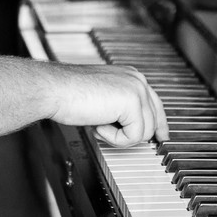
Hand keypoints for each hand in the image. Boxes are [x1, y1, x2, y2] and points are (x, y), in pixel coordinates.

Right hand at [48, 63, 168, 147]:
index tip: (161, 137)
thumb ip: (120, 108)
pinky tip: (99, 125)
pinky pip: (133, 136)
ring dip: (119, 136)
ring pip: (145, 132)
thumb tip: (130, 126)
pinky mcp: (132, 102)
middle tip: (111, 136)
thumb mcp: (102, 99)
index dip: (159, 125)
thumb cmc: (69, 95)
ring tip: (99, 124)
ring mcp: (137, 89)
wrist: (55, 89)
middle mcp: (137, 80)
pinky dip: (114, 138)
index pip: (155, 104)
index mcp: (131, 77)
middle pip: (154, 121)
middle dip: (133, 135)